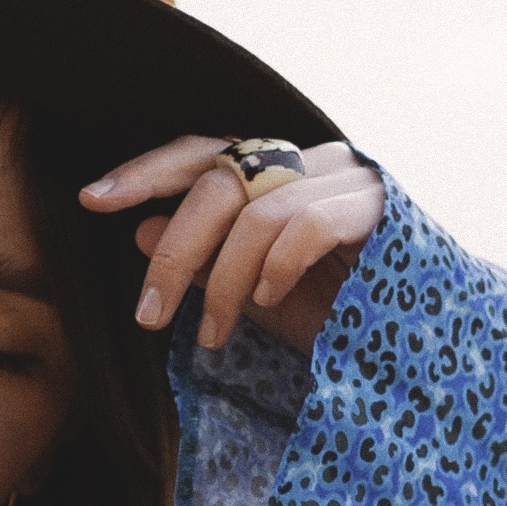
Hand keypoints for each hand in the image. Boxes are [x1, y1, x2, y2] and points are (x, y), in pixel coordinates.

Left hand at [79, 136, 385, 354]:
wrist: (415, 350)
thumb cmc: (331, 318)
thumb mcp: (247, 294)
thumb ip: (203, 259)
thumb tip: (140, 227)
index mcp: (275, 174)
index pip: (200, 155)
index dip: (146, 172)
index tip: (92, 200)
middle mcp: (309, 162)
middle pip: (217, 184)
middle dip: (174, 254)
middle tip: (149, 316)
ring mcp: (347, 179)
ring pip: (256, 212)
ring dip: (221, 281)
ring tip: (213, 334)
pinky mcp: (379, 207)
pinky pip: (305, 223)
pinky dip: (275, 265)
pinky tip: (268, 301)